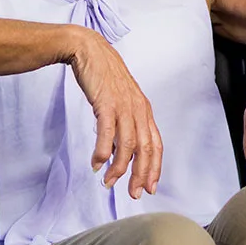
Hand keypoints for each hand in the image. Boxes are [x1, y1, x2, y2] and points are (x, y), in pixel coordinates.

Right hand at [69, 28, 162, 198]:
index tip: (150, 187)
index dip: (154, 167)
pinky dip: (103, 152)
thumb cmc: (104, 76)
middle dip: (141, 175)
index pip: (155, 144)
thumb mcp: (120, 100)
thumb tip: (119, 149)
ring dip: (119, 168)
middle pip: (145, 149)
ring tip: (109, 182)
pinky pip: (107, 133)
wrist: (90, 50)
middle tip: (134, 193)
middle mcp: (138, 109)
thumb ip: (124, 122)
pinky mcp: (107, 102)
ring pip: (128, 145)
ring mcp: (123, 106)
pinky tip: (97, 163)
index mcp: (144, 109)